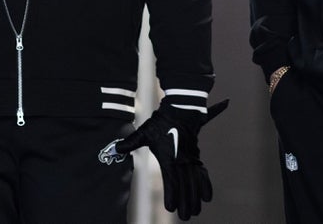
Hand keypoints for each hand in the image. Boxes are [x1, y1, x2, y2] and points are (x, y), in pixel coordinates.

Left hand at [114, 98, 228, 219]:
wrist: (181, 109)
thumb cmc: (161, 121)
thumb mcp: (144, 132)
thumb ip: (130, 143)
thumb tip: (115, 148)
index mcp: (169, 158)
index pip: (171, 181)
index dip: (171, 195)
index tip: (170, 208)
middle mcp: (182, 160)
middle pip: (186, 186)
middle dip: (187, 203)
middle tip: (186, 217)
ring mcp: (191, 158)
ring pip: (195, 182)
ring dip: (196, 198)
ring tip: (196, 211)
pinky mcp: (195, 155)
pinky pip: (202, 173)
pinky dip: (205, 185)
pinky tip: (207, 196)